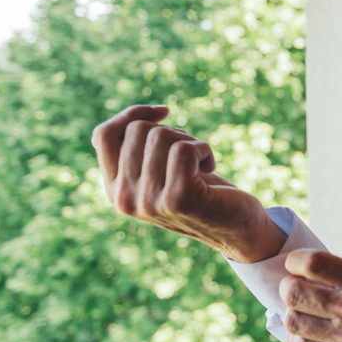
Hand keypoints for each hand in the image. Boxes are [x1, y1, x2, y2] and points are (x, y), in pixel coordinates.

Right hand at [91, 105, 285, 262]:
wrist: (238, 228)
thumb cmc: (201, 190)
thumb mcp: (162, 170)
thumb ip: (141, 149)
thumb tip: (142, 115)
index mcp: (114, 190)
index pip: (103, 135)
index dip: (132, 114)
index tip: (162, 112)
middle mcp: (124, 200)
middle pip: (138, 130)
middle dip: (172, 131)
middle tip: (190, 155)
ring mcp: (149, 202)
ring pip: (162, 136)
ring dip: (190, 141)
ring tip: (200, 164)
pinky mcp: (177, 199)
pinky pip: (184, 149)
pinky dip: (204, 150)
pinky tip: (209, 167)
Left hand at [279, 250, 341, 341]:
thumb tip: (313, 275)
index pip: (312, 263)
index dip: (295, 261)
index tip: (295, 265)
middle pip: (295, 293)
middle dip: (288, 288)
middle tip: (293, 289)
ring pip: (294, 321)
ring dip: (292, 313)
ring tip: (302, 313)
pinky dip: (299, 338)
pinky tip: (307, 334)